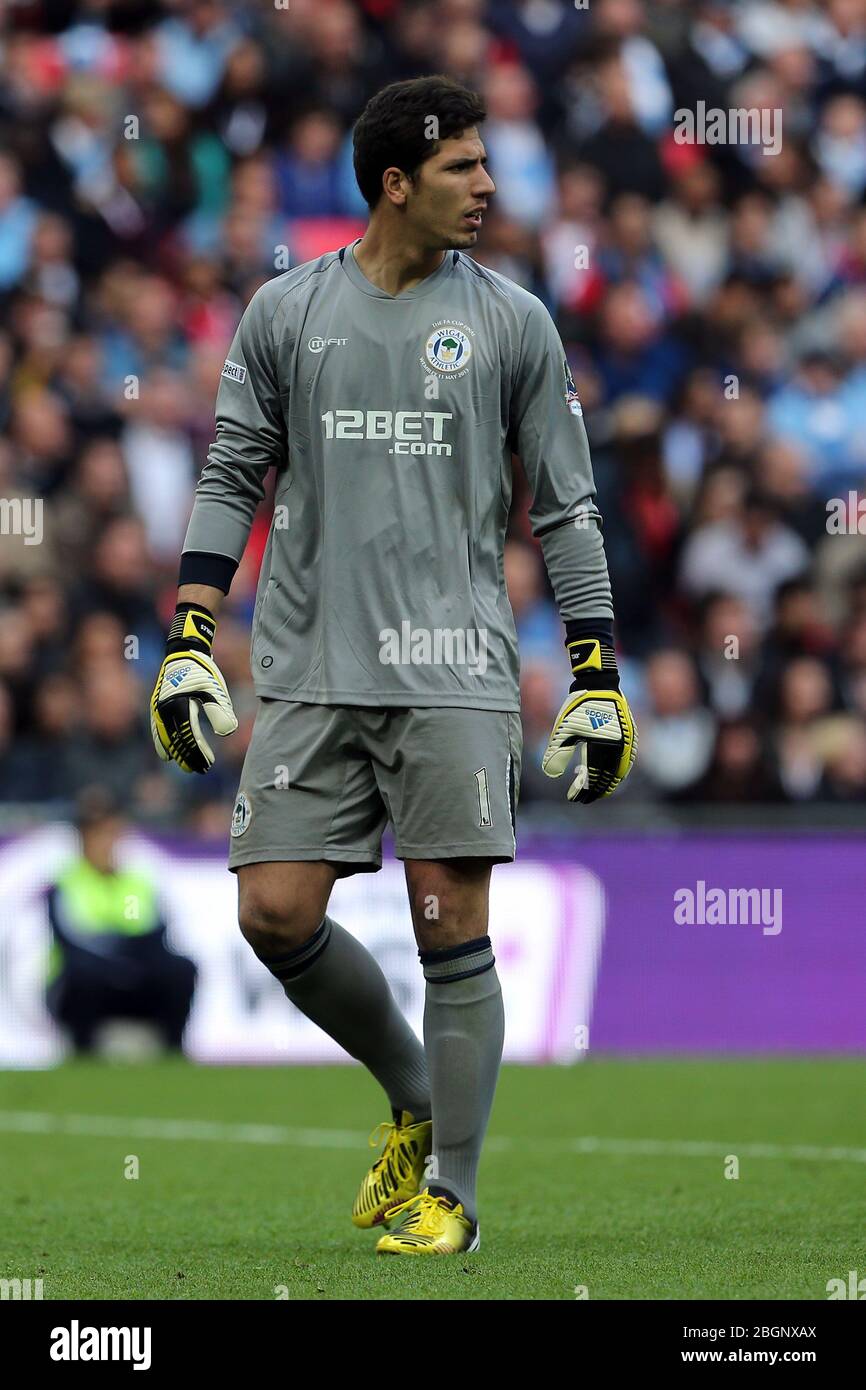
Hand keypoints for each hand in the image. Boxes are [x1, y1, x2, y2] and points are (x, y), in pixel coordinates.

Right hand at [150, 604, 237, 773]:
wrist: (183, 652)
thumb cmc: (203, 671)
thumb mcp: (215, 689)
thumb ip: (221, 710)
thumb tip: (227, 733)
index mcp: (179, 705)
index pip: (189, 736)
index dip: (199, 752)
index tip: (208, 764)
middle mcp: (165, 709)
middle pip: (176, 741)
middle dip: (188, 757)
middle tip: (201, 770)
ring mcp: (158, 709)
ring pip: (165, 738)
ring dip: (177, 753)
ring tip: (187, 766)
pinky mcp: (157, 707)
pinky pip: (158, 731)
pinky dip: (163, 744)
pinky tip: (167, 755)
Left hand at [541, 631, 636, 802]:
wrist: (598, 685)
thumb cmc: (578, 708)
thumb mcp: (563, 731)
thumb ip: (557, 754)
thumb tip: (552, 775)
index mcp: (602, 746)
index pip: (595, 777)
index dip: (585, 791)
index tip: (575, 799)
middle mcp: (619, 746)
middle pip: (609, 778)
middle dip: (597, 790)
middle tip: (585, 799)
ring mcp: (627, 741)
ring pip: (620, 770)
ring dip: (608, 782)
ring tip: (596, 790)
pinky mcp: (630, 736)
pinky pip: (626, 760)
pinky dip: (616, 770)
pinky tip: (606, 773)